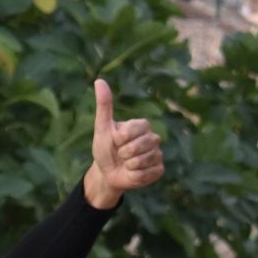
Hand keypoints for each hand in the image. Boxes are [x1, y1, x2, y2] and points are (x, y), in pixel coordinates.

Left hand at [82, 78, 163, 209]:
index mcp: (142, 125)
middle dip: (124, 153)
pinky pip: (148, 173)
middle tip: (120, 154)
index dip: (120, 138)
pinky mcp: (159, 170)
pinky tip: (133, 173)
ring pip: (144, 160)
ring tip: (126, 164)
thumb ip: (104, 105)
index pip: (135, 129)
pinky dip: (135, 176)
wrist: (106, 173)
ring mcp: (158, 154)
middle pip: (140, 145)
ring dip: (129, 165)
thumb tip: (99, 80)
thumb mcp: (102, 128)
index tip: (115, 140)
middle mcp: (153, 138)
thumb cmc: (105, 148)